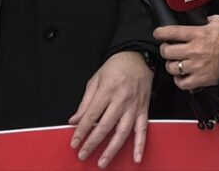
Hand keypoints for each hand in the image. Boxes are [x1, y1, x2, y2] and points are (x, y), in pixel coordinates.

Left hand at [68, 51, 152, 168]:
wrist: (138, 58)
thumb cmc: (115, 67)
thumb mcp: (95, 80)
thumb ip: (85, 102)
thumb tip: (74, 120)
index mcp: (106, 91)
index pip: (91, 116)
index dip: (81, 131)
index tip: (74, 143)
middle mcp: (120, 100)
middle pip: (104, 126)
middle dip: (92, 143)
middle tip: (83, 155)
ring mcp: (133, 107)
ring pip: (122, 132)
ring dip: (112, 149)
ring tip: (102, 162)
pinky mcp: (144, 110)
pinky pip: (142, 130)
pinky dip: (140, 145)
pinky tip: (136, 158)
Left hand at [154, 15, 218, 89]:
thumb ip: (207, 19)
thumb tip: (202, 18)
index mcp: (197, 35)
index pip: (171, 32)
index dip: (160, 32)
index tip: (157, 34)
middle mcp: (194, 50)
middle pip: (167, 51)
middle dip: (164, 49)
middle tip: (167, 48)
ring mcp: (196, 66)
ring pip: (172, 67)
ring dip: (171, 65)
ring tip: (174, 62)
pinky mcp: (200, 80)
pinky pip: (182, 83)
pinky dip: (179, 80)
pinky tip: (181, 76)